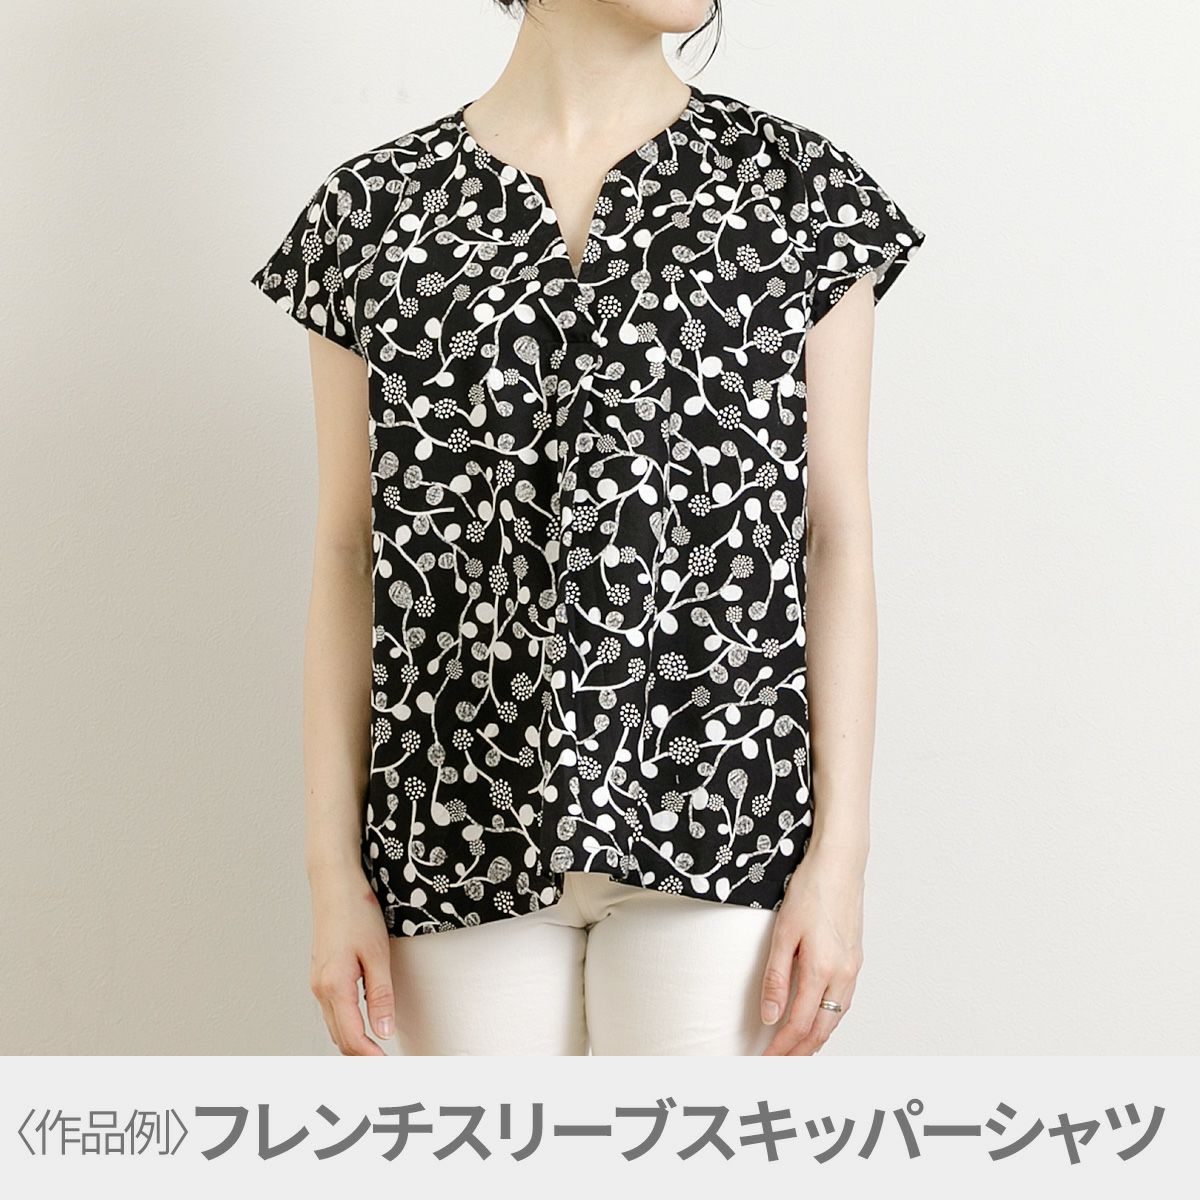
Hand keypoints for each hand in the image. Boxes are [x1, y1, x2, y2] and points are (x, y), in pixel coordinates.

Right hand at [308, 863, 395, 1055]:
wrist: (334, 884)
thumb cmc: (358, 912)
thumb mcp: (378, 953)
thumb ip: (380, 995)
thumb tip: (383, 1033)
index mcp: (334, 986)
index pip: (352, 1038)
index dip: (371, 1059)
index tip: (389, 1070)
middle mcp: (320, 989)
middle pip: (340, 1038)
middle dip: (361, 1059)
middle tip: (387, 1071)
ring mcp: (317, 982)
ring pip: (334, 1027)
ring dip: (353, 1045)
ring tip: (377, 1057)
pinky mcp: (321, 975)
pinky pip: (333, 1011)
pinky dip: (347, 1026)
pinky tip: (363, 1028)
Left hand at [759, 844, 865, 1055]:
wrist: (840, 864)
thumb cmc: (810, 890)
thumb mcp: (783, 932)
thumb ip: (776, 977)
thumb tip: (770, 1017)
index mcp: (821, 970)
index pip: (798, 1026)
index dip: (780, 1049)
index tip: (763, 1062)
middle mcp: (843, 976)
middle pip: (820, 1031)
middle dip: (798, 1055)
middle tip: (777, 1068)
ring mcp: (853, 969)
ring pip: (834, 1019)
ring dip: (814, 1041)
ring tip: (794, 1054)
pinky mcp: (855, 960)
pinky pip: (842, 1003)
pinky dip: (827, 1021)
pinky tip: (815, 1021)